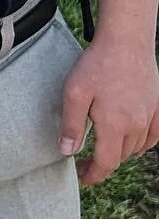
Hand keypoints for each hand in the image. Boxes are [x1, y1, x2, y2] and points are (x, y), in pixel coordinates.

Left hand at [59, 33, 158, 185]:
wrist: (126, 41)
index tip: (82, 177)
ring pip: (136, 148)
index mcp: (114, 126)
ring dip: (120, 153)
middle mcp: (136, 125)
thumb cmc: (96, 65)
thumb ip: (71, 125)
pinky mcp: (158, 106)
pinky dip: (143, 143)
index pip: (106, 163)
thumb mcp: (74, 93)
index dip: (93, 175)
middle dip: (103, 164)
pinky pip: (154, 136)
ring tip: (104, 149)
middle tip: (86, 162)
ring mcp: (150, 116)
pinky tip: (132, 141)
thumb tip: (67, 152)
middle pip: (121, 157)